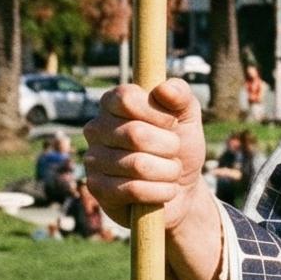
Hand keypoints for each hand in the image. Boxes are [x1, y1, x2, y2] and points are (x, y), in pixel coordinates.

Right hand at [84, 80, 207, 224]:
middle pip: (135, 134)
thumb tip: (164, 89)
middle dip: (169, 146)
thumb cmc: (180, 145)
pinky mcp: (97, 189)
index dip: (157, 112)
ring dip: (168, 171)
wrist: (181, 187)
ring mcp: (93, 159)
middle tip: (175, 151)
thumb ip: (180, 94)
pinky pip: (133, 190)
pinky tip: (165, 189)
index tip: (171, 123)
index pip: (126, 98)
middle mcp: (96, 128)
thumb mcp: (187, 115)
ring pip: (137, 165)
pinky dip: (161, 191)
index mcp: (113, 103)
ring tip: (171, 171)